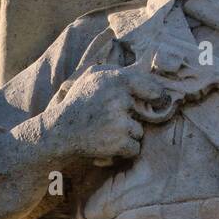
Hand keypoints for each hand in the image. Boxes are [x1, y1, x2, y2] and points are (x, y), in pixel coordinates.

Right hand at [43, 59, 168, 165]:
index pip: (150, 86)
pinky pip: (134, 148)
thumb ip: (114, 71)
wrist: (59, 131)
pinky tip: (106, 146)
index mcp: (115, 80)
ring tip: (106, 133)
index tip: (159, 101)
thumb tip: (138, 67)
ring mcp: (120, 121)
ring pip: (138, 132)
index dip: (157, 95)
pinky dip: (122, 151)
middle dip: (132, 118)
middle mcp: (120, 98)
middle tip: (115, 121)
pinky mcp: (119, 141)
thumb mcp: (91, 76)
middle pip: (143, 113)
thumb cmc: (77, 102)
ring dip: (127, 136)